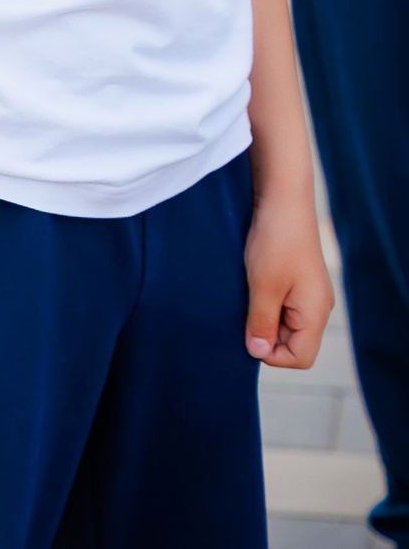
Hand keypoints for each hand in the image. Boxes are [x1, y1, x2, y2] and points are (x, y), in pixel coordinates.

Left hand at [244, 193, 333, 368]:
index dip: (271, 355)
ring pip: (283, 324)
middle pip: (292, 342)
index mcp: (316, 313)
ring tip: (245, 296)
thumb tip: (257, 353)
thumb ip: (261, 322)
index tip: (247, 333)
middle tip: (241, 312)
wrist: (282, 202)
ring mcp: (307, 294)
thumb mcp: (263, 286)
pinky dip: (263, 303)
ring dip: (261, 317)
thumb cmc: (275, 242)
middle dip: (265, 335)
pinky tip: (248, 287)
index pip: (300, 357)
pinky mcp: (296, 282)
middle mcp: (317, 307)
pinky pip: (280, 306)